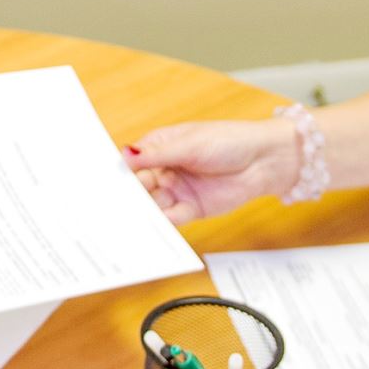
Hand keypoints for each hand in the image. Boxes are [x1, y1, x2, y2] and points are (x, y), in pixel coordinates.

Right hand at [126, 118, 301, 223]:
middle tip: (110, 206)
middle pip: (139, 185)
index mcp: (161, 146)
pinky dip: (162, 223)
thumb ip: (157, 154)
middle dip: (127, 195)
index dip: (118, 171)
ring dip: (142, 212)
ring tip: (128, 220)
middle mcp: (166, 169)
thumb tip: (125, 155)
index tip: (102, 183)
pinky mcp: (192, 209)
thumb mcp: (190, 144)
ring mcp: (178, 189)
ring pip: (153, 204)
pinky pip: (172, 218)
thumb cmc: (230, 141)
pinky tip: (153, 227)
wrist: (266, 160)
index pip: (132, 160)